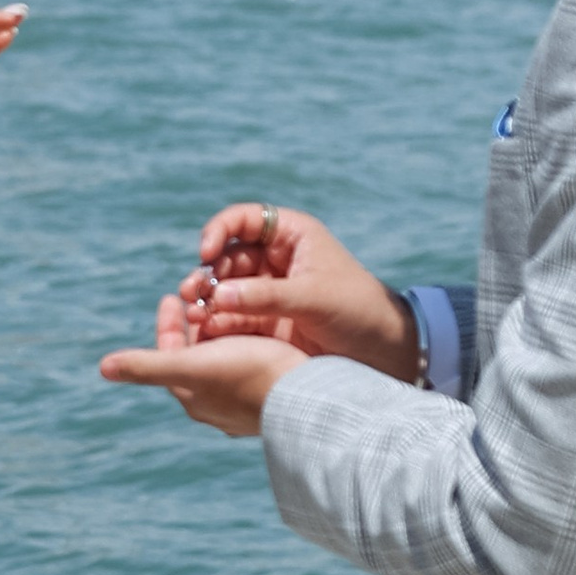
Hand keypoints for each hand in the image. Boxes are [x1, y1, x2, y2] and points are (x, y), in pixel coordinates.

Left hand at [99, 288, 305, 439]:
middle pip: (196, 357)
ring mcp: (246, 403)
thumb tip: (102, 367)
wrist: (310, 397)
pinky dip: (249, 340)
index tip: (169, 294)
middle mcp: (216, 405)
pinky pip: (253, 361)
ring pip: (225, 360)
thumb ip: (147, 366)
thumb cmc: (249, 376)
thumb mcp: (191, 366)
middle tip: (200, 294)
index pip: (169, 354)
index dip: (167, 323)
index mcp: (193, 397)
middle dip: (195, 325)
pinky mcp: (274, 395)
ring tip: (228, 304)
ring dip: (223, 331)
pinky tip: (261, 325)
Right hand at [174, 203, 417, 380]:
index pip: (244, 220)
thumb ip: (264, 296)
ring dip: (207, 298)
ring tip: (194, 314)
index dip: (220, 231)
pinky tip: (205, 331)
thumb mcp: (312, 298)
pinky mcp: (266, 320)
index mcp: (292, 235)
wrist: (383, 353)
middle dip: (208, 273)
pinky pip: (233, 314)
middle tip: (192, 293)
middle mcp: (277, 257)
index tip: (206, 252)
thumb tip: (216, 295)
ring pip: (226, 287)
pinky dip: (217, 320)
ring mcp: (269, 289)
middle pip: (228, 256)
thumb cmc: (357, 311)